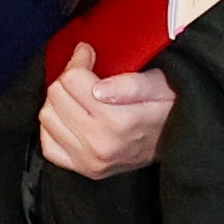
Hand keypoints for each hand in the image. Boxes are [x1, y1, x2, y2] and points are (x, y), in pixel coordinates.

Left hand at [37, 47, 175, 178]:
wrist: (176, 143)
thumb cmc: (167, 109)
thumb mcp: (160, 86)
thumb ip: (131, 84)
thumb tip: (98, 88)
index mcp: (118, 121)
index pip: (73, 79)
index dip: (79, 60)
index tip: (88, 54)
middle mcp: (99, 144)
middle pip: (56, 95)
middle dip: (67, 77)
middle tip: (83, 71)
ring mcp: (89, 160)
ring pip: (47, 117)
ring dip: (58, 100)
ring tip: (76, 94)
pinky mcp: (84, 169)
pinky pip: (49, 145)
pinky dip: (53, 128)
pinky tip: (68, 117)